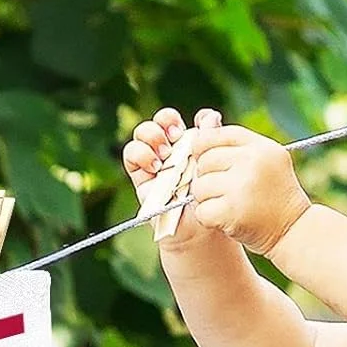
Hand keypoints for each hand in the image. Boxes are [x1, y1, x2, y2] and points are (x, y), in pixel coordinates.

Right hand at [122, 105, 221, 248]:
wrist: (201, 230)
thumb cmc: (212, 200)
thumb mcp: (216, 168)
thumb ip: (211, 142)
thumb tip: (210, 116)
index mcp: (189, 144)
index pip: (179, 119)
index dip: (185, 116)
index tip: (197, 124)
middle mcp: (170, 151)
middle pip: (160, 121)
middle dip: (165, 120)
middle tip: (176, 133)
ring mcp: (155, 162)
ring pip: (143, 133)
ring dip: (152, 135)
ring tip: (166, 153)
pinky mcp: (141, 176)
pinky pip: (131, 155)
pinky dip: (139, 153)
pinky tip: (156, 165)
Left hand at [189, 121, 313, 255]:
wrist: (294, 231)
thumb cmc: (275, 195)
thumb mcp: (265, 160)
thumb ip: (235, 143)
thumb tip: (204, 118)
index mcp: (260, 147)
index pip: (215, 136)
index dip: (204, 148)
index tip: (208, 162)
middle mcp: (252, 162)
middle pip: (204, 161)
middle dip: (206, 177)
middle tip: (224, 191)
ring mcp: (242, 187)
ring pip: (200, 187)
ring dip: (207, 200)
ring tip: (228, 205)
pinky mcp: (232, 211)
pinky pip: (202, 211)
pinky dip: (209, 218)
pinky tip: (225, 220)